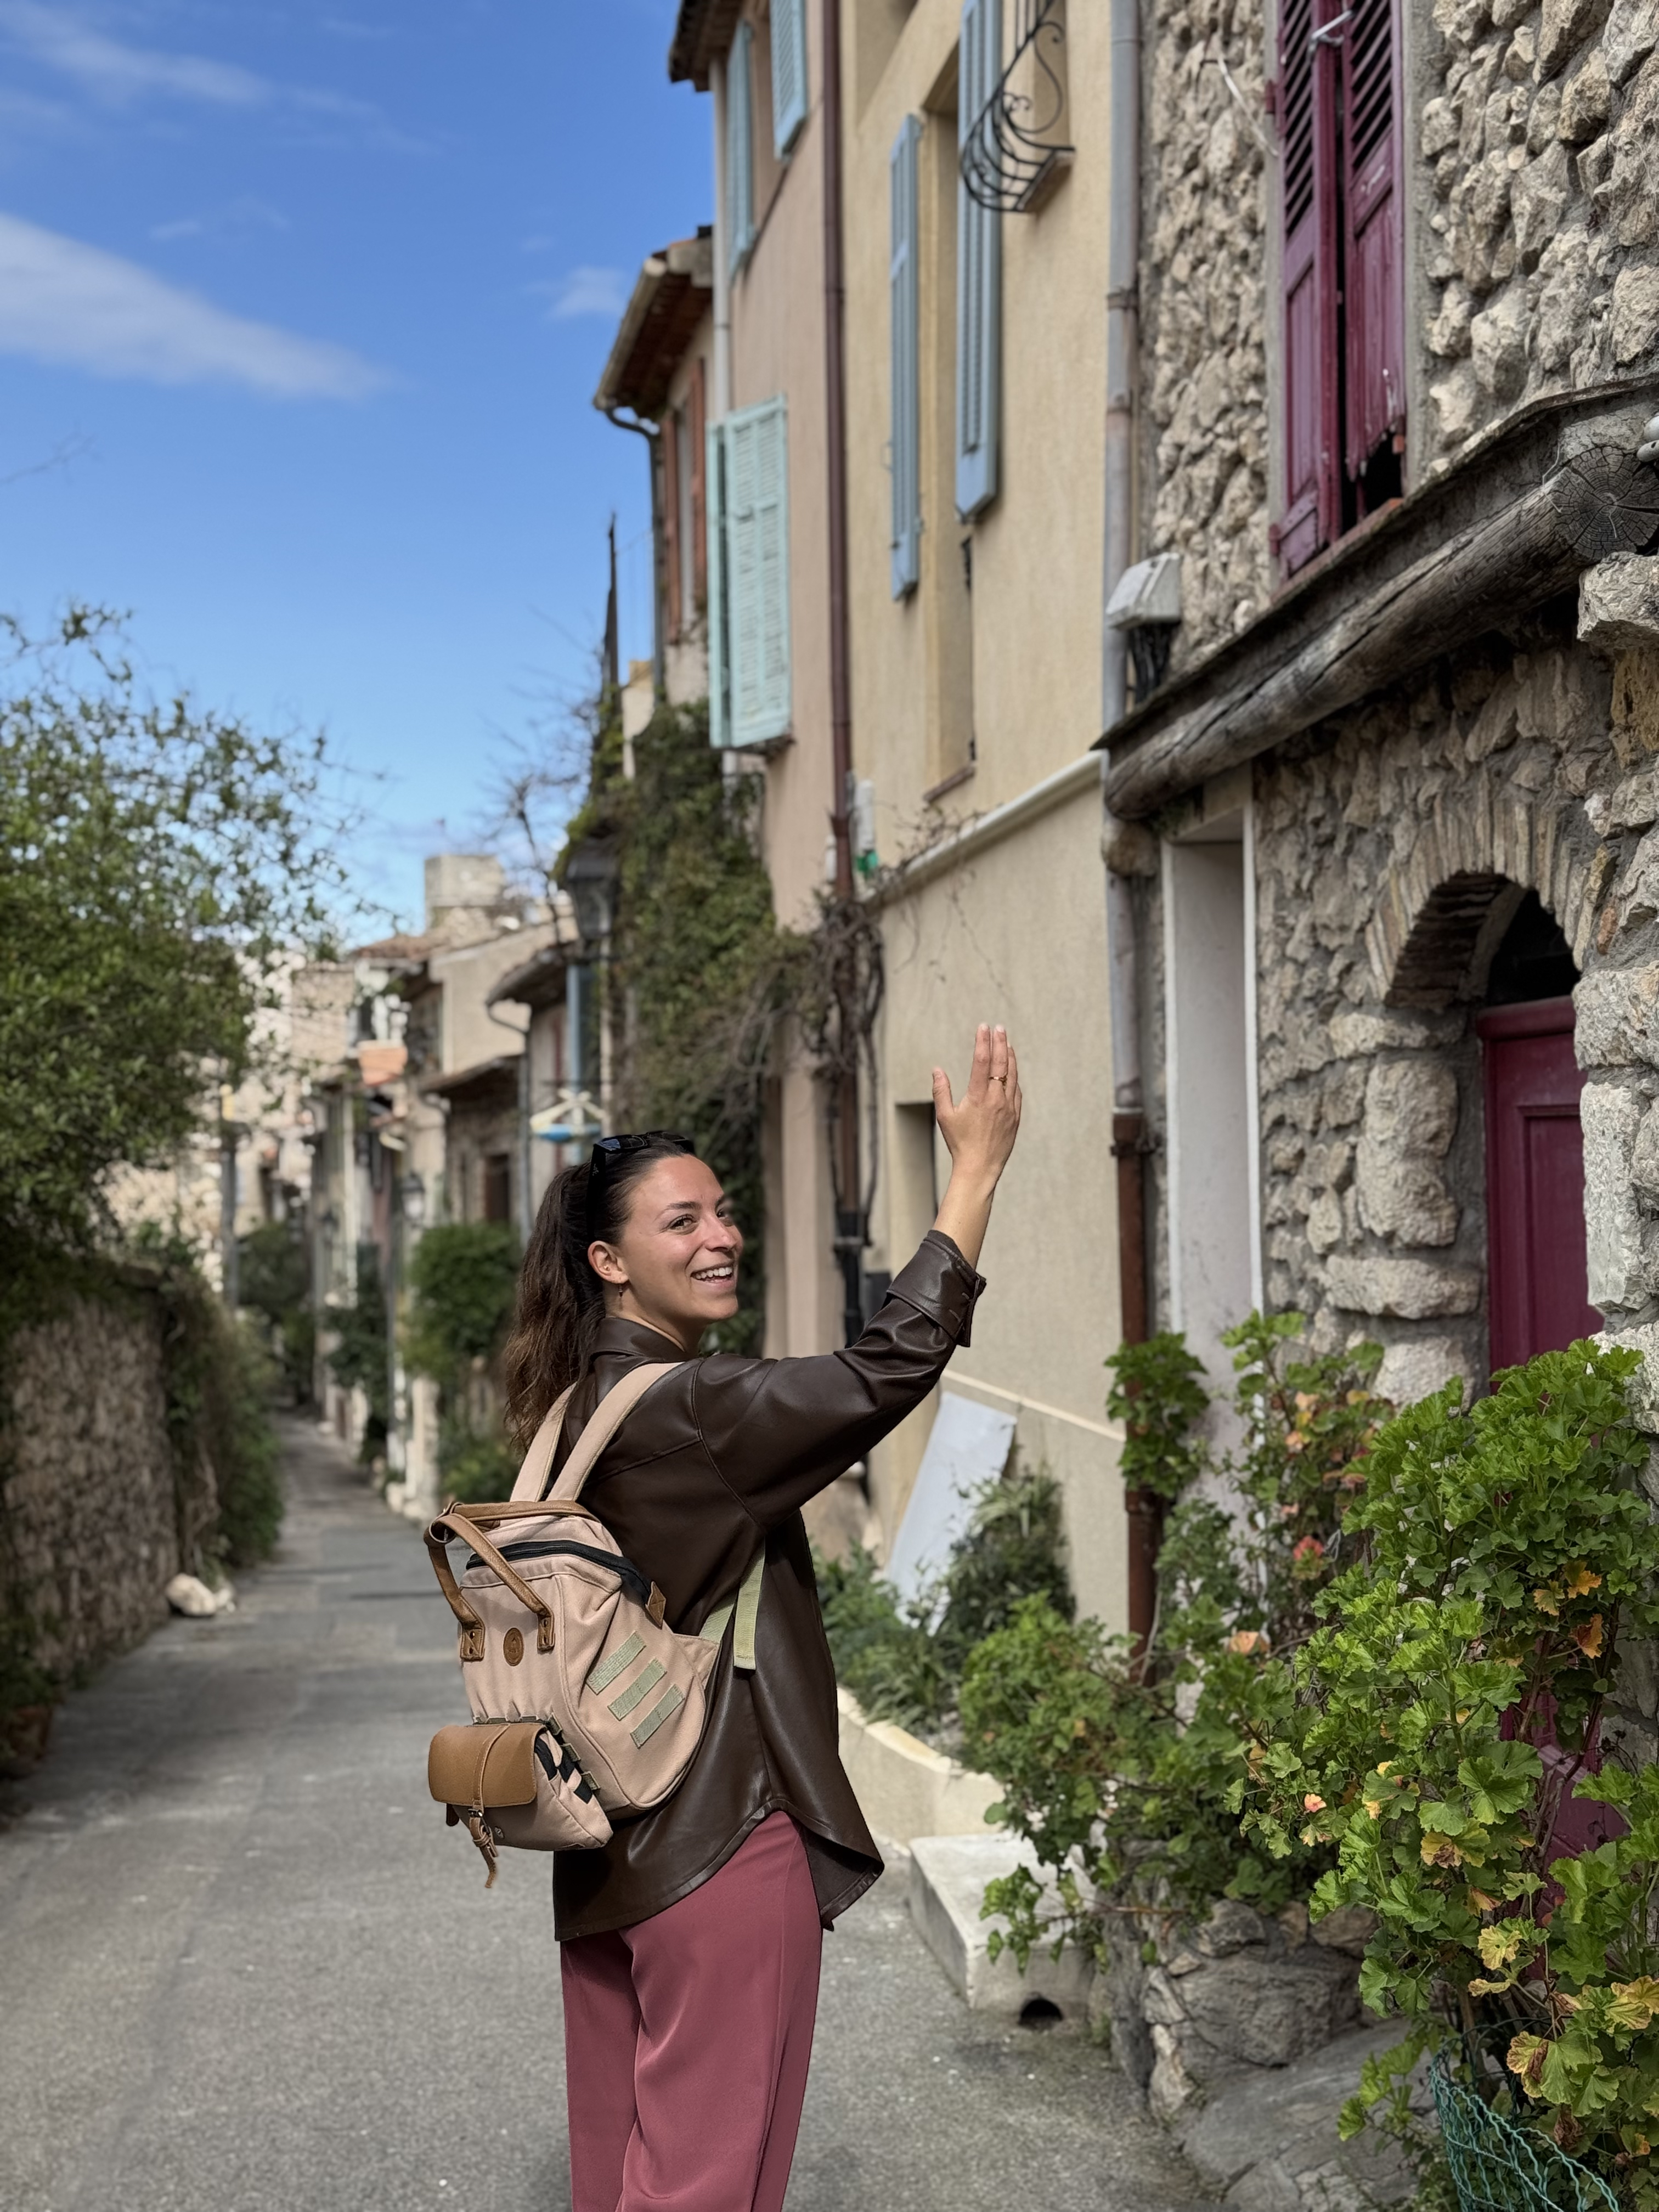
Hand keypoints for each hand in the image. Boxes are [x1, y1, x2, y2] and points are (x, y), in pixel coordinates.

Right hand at [930, 1026, 1021, 1268]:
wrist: (980, 1167)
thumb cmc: (959, 1142)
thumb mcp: (944, 1116)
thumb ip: (941, 1090)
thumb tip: (937, 1069)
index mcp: (978, 1096)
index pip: (982, 1061)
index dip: (983, 1042)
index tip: (983, 1027)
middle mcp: (997, 1098)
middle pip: (1001, 1063)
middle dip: (1000, 1043)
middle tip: (999, 1028)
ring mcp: (1009, 1107)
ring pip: (1012, 1075)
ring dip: (1010, 1057)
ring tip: (1007, 1043)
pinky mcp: (1016, 1116)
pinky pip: (1017, 1090)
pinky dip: (1014, 1076)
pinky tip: (1012, 1069)